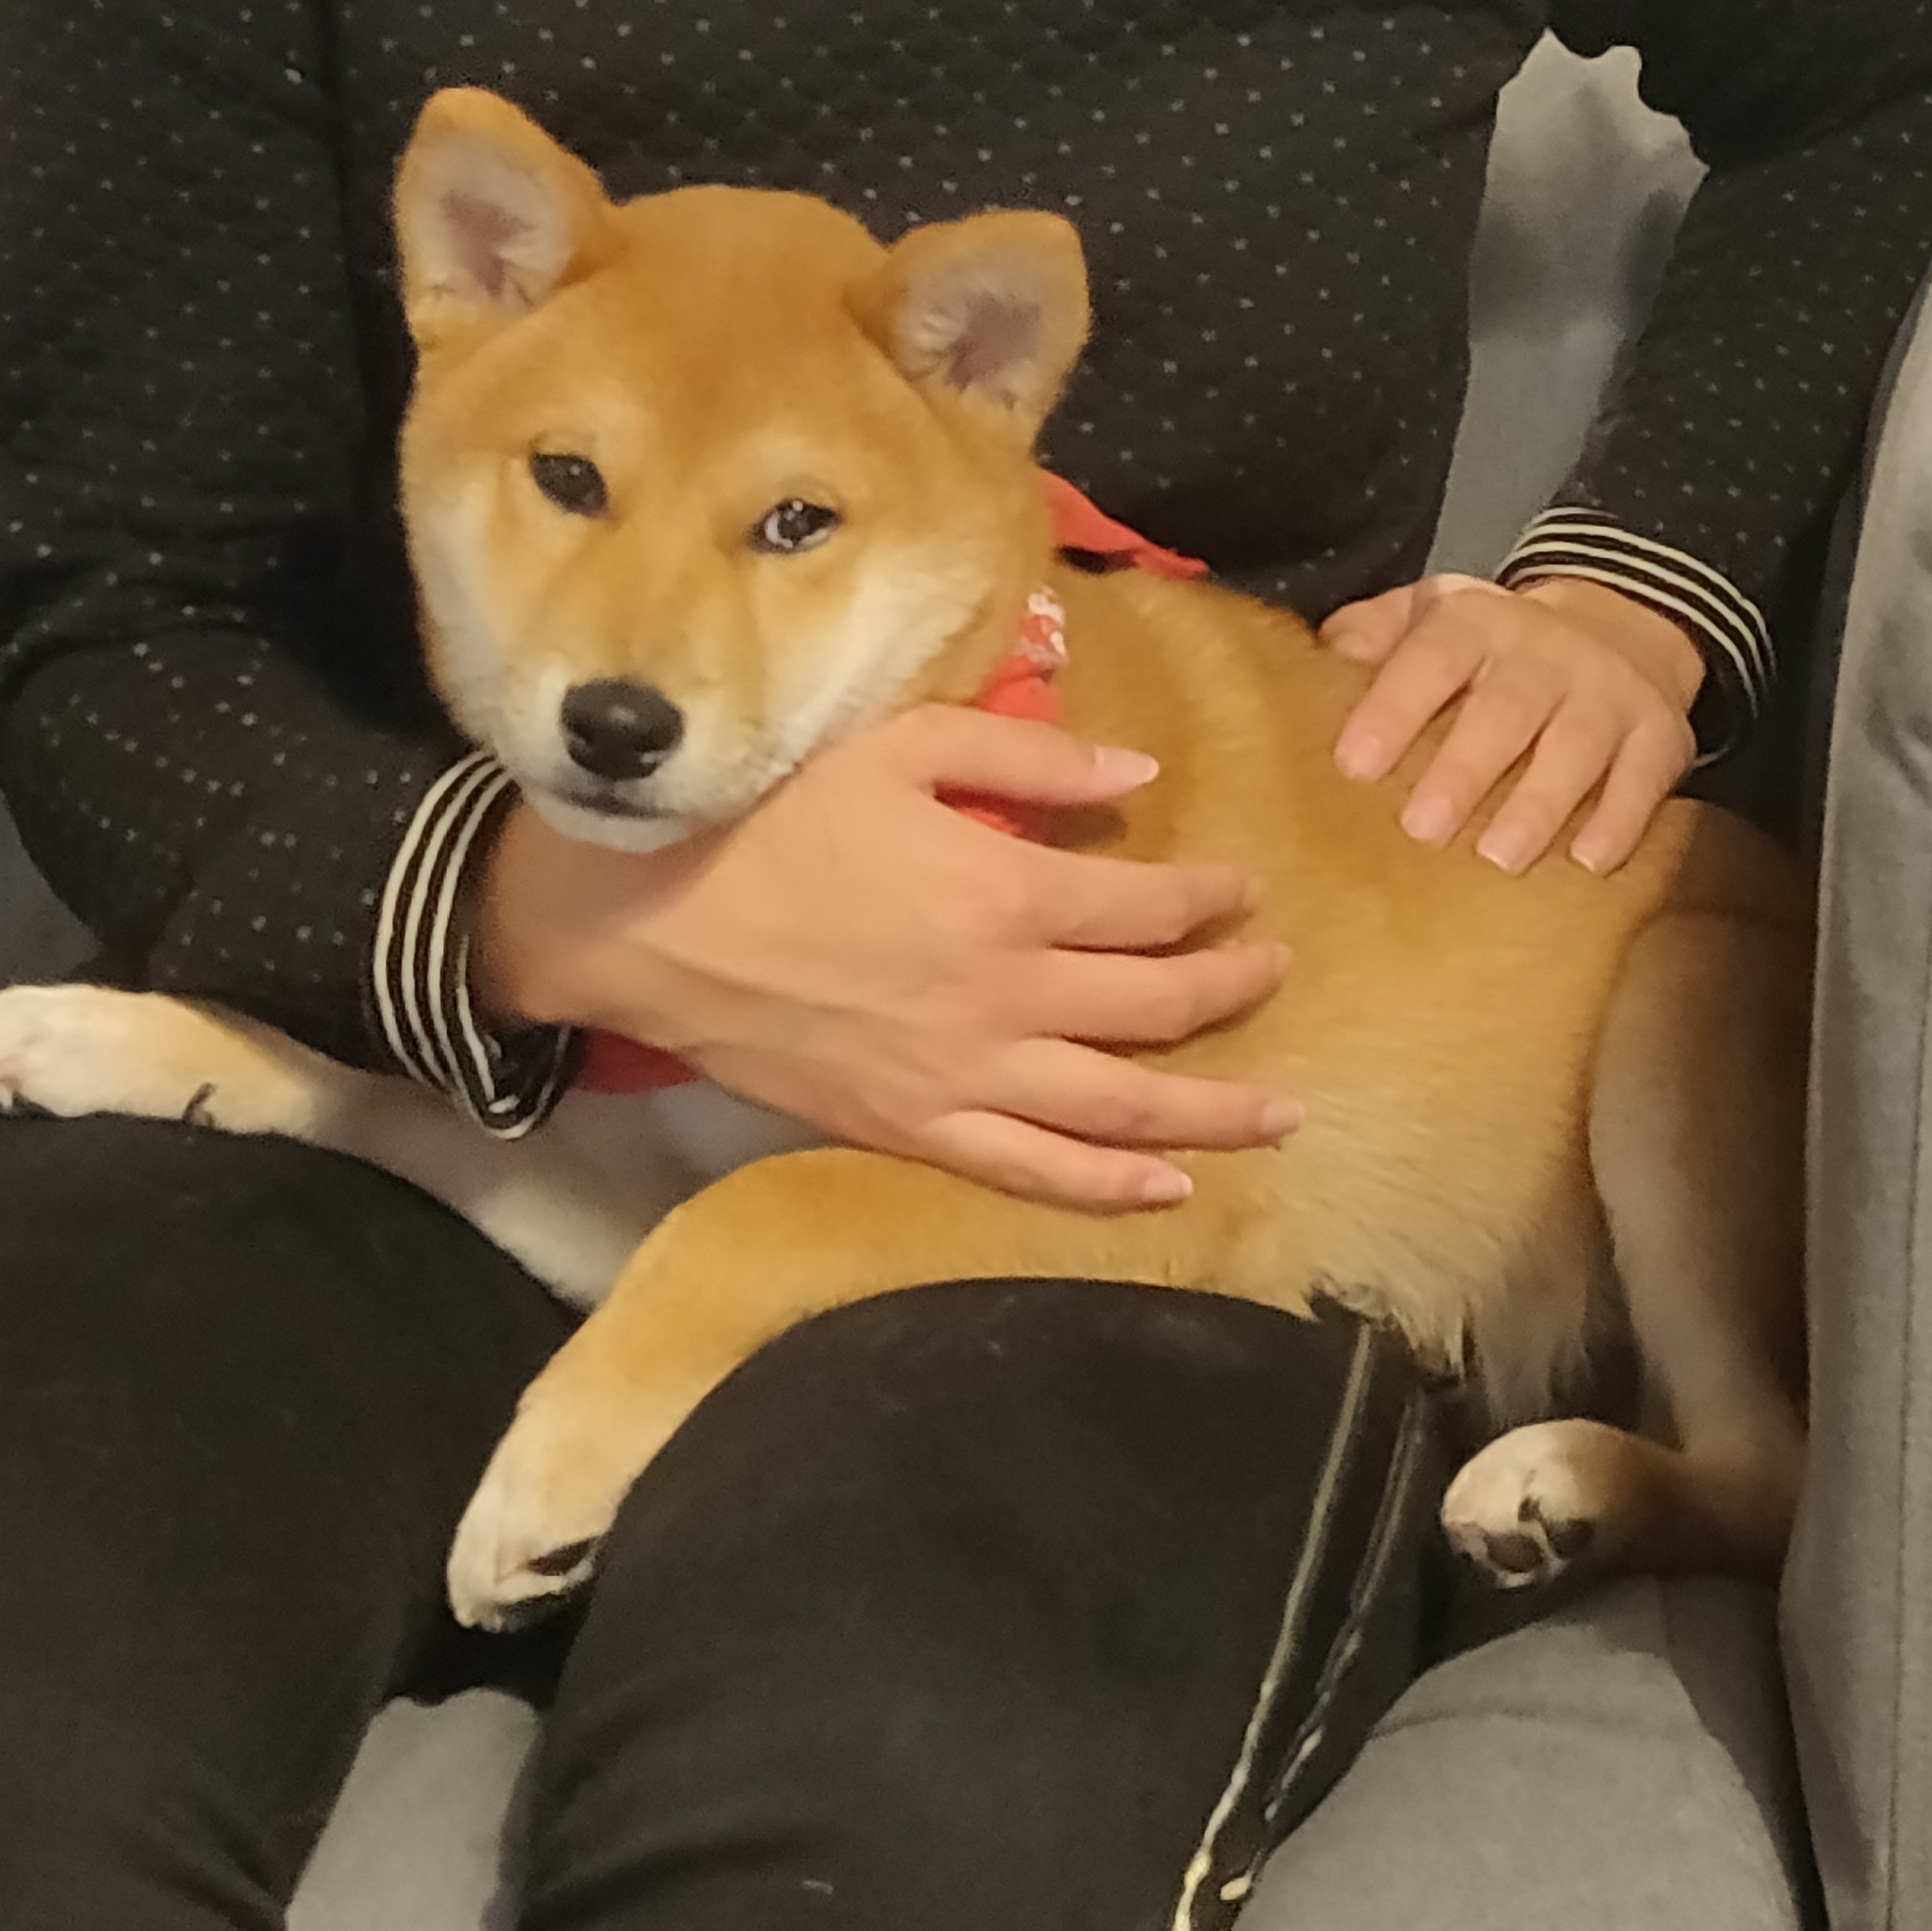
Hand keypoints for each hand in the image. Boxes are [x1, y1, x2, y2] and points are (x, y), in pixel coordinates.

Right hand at [472, 703, 1301, 1219]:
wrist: (651, 923)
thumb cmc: (773, 818)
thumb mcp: (900, 744)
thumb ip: (1031, 755)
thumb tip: (1142, 775)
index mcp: (1009, 893)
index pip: (1152, 905)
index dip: (1214, 898)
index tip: (1244, 889)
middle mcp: (1007, 997)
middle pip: (1158, 1006)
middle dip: (1233, 987)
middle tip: (1273, 972)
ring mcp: (964, 1077)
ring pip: (1123, 1108)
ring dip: (1215, 1112)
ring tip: (1281, 1112)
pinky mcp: (914, 1130)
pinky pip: (1034, 1173)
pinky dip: (1110, 1186)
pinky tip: (1169, 1185)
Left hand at [1322, 572, 1702, 874]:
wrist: (1619, 623)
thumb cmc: (1494, 643)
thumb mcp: (1433, 614)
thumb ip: (1376, 632)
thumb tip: (1326, 657)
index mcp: (1477, 622)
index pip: (1432, 658)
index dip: (1394, 708)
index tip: (1355, 764)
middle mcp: (1547, 652)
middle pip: (1507, 708)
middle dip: (1466, 768)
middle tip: (1423, 828)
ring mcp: (1609, 692)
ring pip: (1577, 745)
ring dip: (1540, 803)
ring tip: (1501, 856)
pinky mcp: (1659, 734)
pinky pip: (1644, 778)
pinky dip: (1620, 820)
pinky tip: (1590, 862)